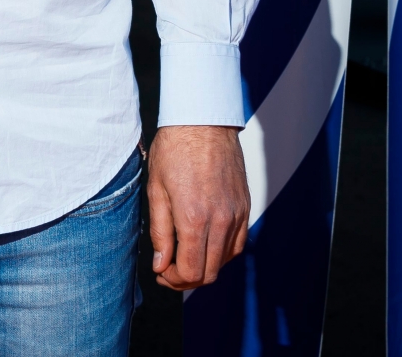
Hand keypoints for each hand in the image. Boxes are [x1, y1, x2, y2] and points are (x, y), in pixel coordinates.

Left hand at [146, 125, 249, 289]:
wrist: (203, 122)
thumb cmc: (174, 151)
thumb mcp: (156, 190)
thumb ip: (160, 232)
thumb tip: (161, 264)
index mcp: (194, 218)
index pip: (190, 271)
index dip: (173, 280)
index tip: (161, 272)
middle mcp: (220, 221)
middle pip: (209, 273)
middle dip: (186, 279)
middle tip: (168, 270)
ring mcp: (236, 215)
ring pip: (224, 261)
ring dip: (204, 267)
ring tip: (183, 257)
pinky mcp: (245, 208)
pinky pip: (237, 243)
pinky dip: (220, 252)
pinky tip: (204, 244)